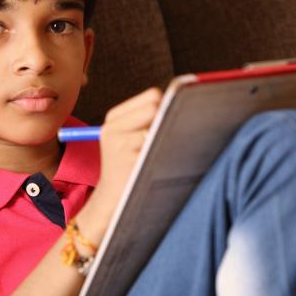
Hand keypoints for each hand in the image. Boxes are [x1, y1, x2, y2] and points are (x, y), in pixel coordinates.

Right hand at [84, 87, 162, 228]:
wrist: (113, 199)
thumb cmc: (128, 164)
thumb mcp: (127, 136)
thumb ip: (148, 116)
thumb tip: (183, 99)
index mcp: (113, 118)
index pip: (153, 96)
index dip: (166, 107)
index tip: (165, 122)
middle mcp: (113, 128)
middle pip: (156, 108)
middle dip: (166, 120)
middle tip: (162, 139)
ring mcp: (121, 145)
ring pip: (161, 127)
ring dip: (168, 138)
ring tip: (159, 153)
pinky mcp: (131, 162)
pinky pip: (162, 147)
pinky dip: (167, 153)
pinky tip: (158, 164)